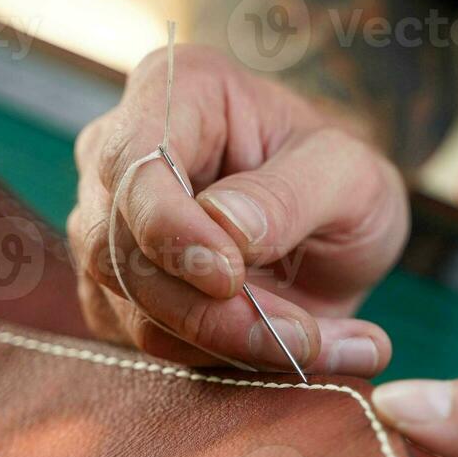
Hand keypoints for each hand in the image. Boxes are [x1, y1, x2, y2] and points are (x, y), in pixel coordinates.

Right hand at [68, 46, 407, 375]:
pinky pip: (154, 344)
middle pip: (120, 249)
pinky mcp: (119, 298)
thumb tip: (224, 228)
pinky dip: (227, 363)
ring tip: (327, 346)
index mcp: (174, 93)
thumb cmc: (341, 179)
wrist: (336, 232)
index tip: (228, 276)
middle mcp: (119, 157)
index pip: (134, 163)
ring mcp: (109, 230)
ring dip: (232, 345)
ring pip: (135, 310)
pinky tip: (298, 355)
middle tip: (304, 337)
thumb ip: (291, 194)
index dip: (169, 228)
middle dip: (210, 310)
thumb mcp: (349, 173)